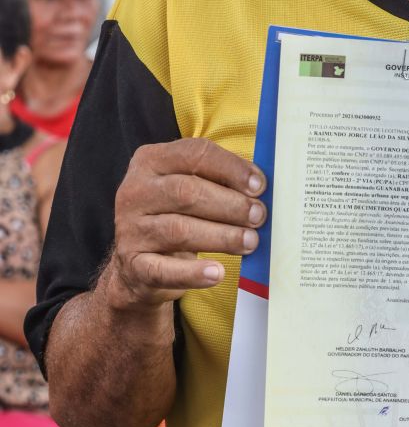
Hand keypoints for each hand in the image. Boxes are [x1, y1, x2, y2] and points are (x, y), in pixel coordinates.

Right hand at [107, 138, 265, 309]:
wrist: (141, 266)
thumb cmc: (179, 216)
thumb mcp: (191, 189)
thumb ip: (220, 181)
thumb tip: (260, 188)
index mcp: (151, 160)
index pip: (194, 154)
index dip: (230, 168)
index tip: (259, 186)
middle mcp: (135, 191)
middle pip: (186, 191)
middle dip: (230, 204)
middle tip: (259, 216)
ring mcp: (130, 229)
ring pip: (179, 230)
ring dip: (221, 236)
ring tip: (250, 242)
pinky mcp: (133, 265)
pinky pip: (164, 270)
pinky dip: (193, 273)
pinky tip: (217, 273)